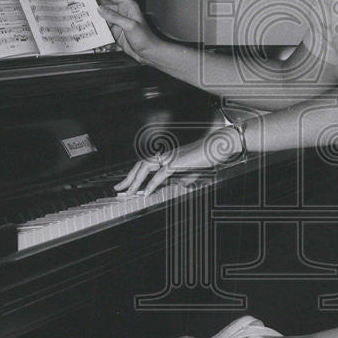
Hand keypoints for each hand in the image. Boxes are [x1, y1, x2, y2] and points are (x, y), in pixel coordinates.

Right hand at [90, 0, 155, 62]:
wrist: (149, 53)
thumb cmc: (146, 38)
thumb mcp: (130, 25)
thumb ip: (114, 17)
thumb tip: (100, 9)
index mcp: (128, 6)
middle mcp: (122, 12)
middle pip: (105, 4)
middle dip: (93, 2)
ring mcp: (118, 22)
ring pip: (103, 17)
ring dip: (94, 16)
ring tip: (82, 13)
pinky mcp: (115, 32)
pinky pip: (104, 28)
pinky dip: (97, 28)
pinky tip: (90, 27)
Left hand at [114, 128, 243, 195]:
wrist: (219, 145)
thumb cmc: (209, 155)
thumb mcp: (196, 170)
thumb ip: (187, 177)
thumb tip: (183, 185)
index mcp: (169, 156)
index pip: (146, 165)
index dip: (135, 174)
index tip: (127, 184)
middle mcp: (166, 154)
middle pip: (140, 165)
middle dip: (128, 177)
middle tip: (118, 189)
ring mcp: (170, 157)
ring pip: (145, 168)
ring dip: (135, 180)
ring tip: (128, 192)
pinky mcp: (177, 162)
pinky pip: (160, 174)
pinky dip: (152, 184)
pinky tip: (146, 192)